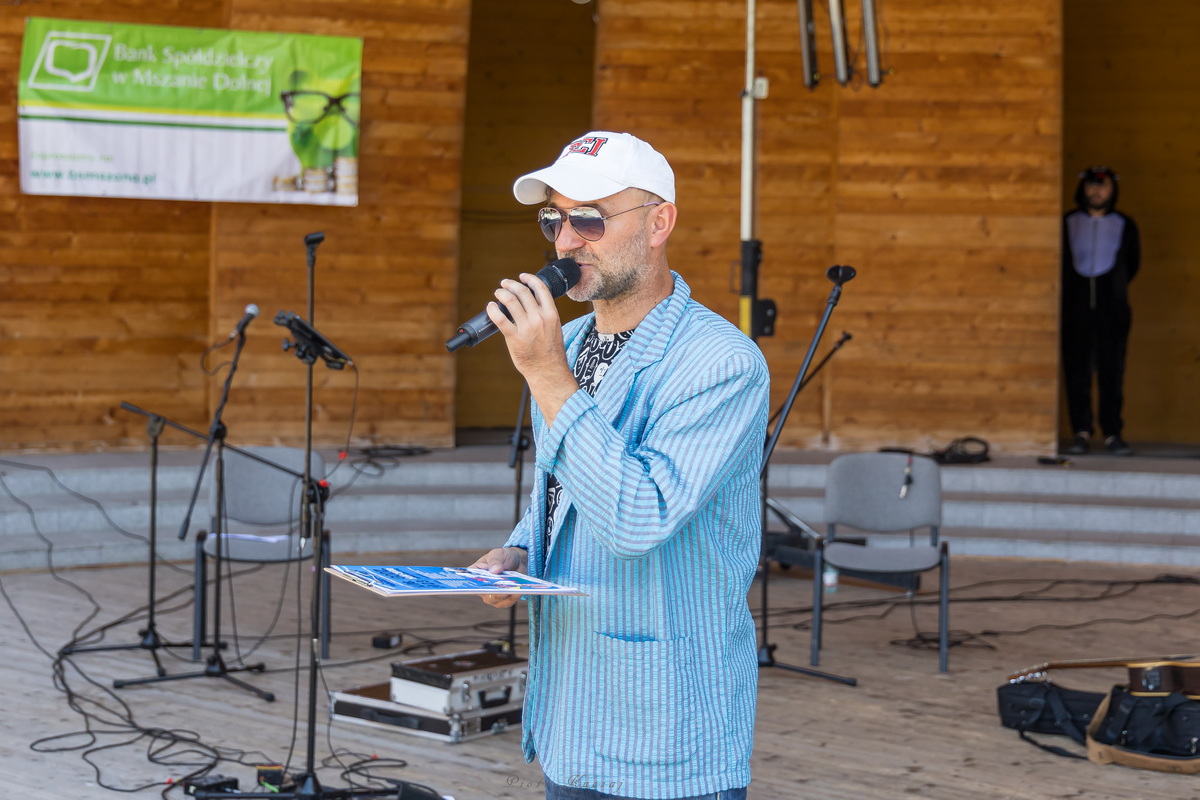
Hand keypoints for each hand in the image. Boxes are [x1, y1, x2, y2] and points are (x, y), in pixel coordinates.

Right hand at [469, 547, 528, 607]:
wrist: (517, 562)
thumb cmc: (503, 557)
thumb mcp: (498, 553)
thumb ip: (495, 560)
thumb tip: (494, 570)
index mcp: (475, 574)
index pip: (469, 582)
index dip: (469, 585)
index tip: (475, 586)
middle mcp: (481, 587)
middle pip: (483, 593)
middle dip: (493, 590)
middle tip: (501, 585)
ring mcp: (492, 595)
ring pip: (496, 599)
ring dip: (505, 594)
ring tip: (513, 587)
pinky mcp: (503, 600)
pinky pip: (507, 602)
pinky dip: (513, 597)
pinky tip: (518, 590)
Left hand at [487, 274, 576, 425]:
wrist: (548, 371)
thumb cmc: (551, 352)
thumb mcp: (554, 329)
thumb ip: (545, 315)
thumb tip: (531, 304)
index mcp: (551, 314)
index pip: (540, 288)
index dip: (529, 279)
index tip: (522, 277)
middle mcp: (539, 318)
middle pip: (523, 292)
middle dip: (511, 284)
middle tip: (504, 284)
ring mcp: (527, 328)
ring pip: (510, 301)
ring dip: (502, 293)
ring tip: (498, 293)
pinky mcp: (514, 338)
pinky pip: (500, 319)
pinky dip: (493, 309)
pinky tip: (490, 307)